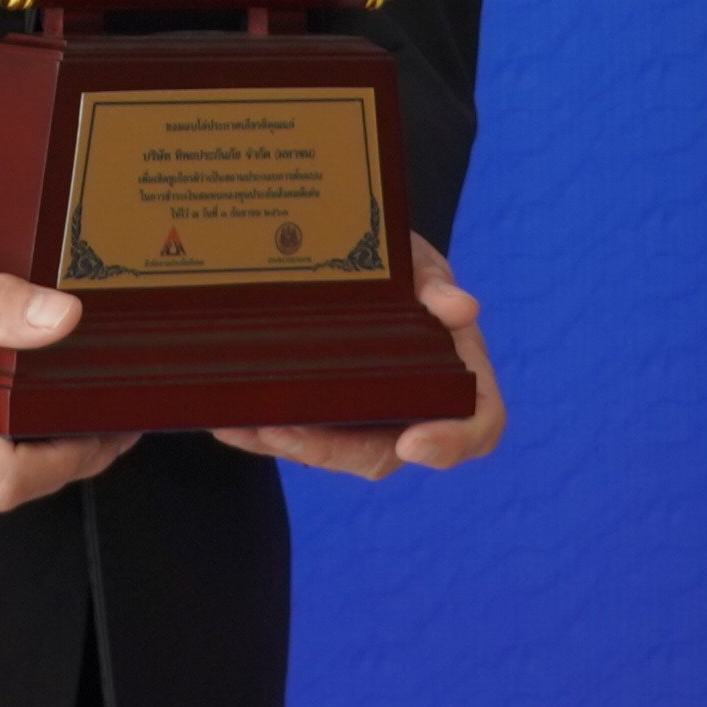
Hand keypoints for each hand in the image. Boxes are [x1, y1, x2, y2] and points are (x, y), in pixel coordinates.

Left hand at [216, 236, 504, 479]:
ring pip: (336, 452)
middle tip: (288, 432)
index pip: (478, 424)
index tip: (412, 445)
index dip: (452, 442)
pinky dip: (262, 435)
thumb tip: (460, 309)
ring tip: (249, 426)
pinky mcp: (323, 416)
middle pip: (387, 452)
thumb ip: (434, 283)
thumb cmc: (397, 261)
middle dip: (335, 451)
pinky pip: (298, 436)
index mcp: (457, 373)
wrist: (350, 254)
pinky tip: (229, 423)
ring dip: (291, 447)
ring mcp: (367, 416)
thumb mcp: (417, 261)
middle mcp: (414, 406)